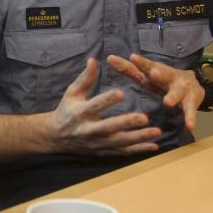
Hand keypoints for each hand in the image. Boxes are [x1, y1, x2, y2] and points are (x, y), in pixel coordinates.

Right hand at [45, 58, 161, 155]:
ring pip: (120, 142)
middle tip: (144, 118)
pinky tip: (154, 145)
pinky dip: (138, 150)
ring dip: (139, 138)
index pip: (95, 105)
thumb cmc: (66, 110)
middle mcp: (88, 130)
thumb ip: (85, 78)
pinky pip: (122, 152)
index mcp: (80, 113)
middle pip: (109, 127)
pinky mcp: (102, 151)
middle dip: (127, 123)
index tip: (122, 93)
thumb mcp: (72, 93)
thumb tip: (94, 59)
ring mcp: (96, 143)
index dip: (108, 100)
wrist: (56, 137)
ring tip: (157, 132)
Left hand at [107, 53, 204, 129]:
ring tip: (167, 103)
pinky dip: (190, 117)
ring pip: (176, 93)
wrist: (195, 84)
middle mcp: (170, 77)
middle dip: (159, 74)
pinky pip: (190, 110)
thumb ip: (129, 69)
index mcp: (156, 71)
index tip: (133, 57)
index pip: (146, 66)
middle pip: (164, 74)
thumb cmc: (163, 80)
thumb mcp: (146, 75)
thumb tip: (109, 58)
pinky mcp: (191, 101)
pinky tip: (189, 126)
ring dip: (172, 97)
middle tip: (153, 73)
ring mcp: (181, 88)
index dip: (140, 62)